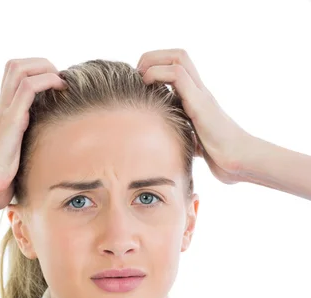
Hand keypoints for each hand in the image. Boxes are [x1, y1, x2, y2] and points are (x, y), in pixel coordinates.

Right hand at [0, 57, 67, 210]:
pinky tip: (60, 88)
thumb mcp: (16, 165)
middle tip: (59, 79)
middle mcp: (3, 109)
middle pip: (14, 66)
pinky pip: (28, 87)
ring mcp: (5, 112)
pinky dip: (47, 80)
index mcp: (4, 117)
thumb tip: (40, 174)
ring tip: (61, 81)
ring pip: (20, 69)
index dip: (35, 74)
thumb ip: (25, 159)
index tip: (56, 87)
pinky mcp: (11, 120)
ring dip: (44, 67)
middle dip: (40, 64)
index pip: (14, 81)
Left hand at [137, 48, 250, 184]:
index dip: (157, 67)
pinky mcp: (200, 103)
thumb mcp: (195, 144)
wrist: (240, 162)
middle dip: (153, 57)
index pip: (178, 68)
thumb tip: (169, 149)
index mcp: (197, 100)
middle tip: (137, 75)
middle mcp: (200, 92)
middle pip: (178, 55)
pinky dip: (158, 74)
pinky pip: (178, 75)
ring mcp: (201, 95)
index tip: (140, 83)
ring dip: (154, 61)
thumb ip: (184, 138)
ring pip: (179, 57)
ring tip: (141, 78)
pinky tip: (148, 88)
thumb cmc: (222, 157)